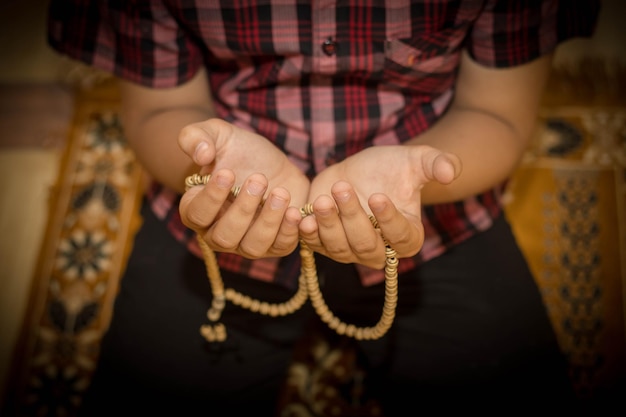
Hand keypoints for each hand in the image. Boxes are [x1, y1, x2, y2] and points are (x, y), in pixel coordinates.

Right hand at [178, 119, 309, 257]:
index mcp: (196, 208)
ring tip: (281, 193)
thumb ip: (197, 137)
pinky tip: (295, 211)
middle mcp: (217, 232)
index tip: (227, 173)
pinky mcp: (274, 242)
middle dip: (242, 210)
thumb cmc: (236, 150)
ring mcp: (246, 242)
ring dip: (268, 222)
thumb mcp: (215, 134)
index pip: (197, 214)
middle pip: (224, 237)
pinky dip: (289, 232)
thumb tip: (201, 154)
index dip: (211, 197)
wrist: (269, 162)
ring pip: (252, 247)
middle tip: (258, 179)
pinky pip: (280, 248)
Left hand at [299, 145, 460, 267]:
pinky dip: (308, 234)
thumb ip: (438, 164)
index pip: (401, 239)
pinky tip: (303, 217)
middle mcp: (379, 250)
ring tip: (323, 199)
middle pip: (366, 247)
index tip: (378, 196)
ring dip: (329, 226)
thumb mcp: (418, 160)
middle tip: (343, 189)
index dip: (389, 221)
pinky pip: (315, 245)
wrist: (361, 169)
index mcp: (407, 235)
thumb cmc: (393, 167)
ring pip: (339, 249)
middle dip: (353, 218)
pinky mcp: (324, 242)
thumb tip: (452, 173)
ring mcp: (350, 249)